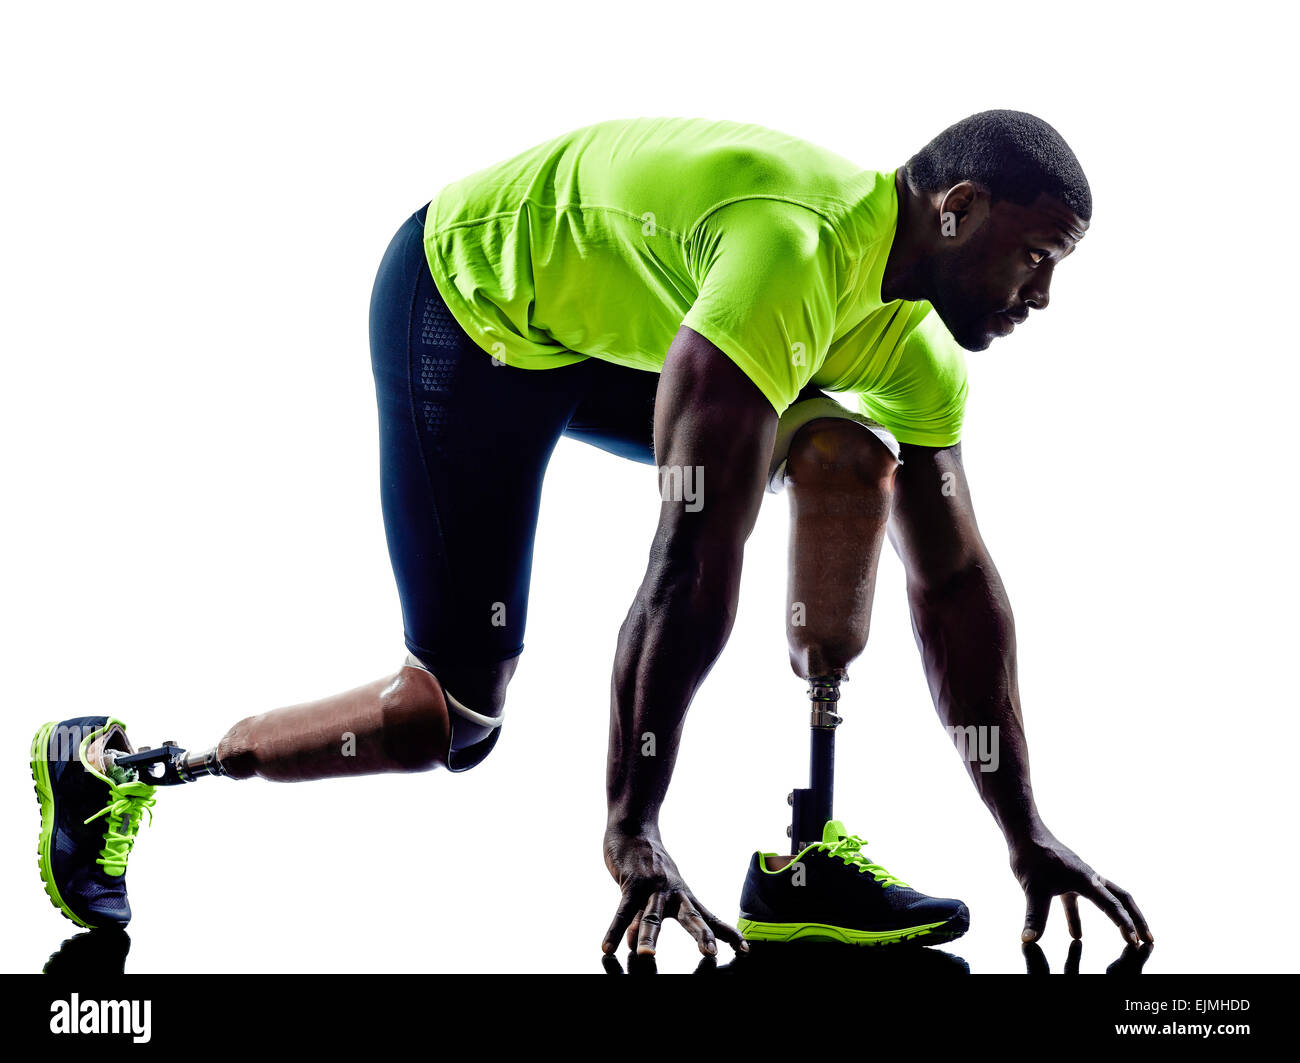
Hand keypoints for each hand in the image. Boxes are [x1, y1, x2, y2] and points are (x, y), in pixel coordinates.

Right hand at [602, 827, 747, 957]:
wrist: (633, 830)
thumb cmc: (646, 866)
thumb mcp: (651, 895)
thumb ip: (644, 922)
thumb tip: (633, 945)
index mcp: (683, 895)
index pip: (709, 916)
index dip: (726, 933)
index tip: (744, 949)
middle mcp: (673, 891)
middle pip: (690, 915)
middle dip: (701, 934)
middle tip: (710, 952)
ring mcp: (652, 886)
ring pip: (652, 914)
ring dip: (649, 935)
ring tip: (647, 956)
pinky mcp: (631, 882)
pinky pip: (622, 909)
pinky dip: (615, 929)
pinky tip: (608, 947)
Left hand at [1010, 830, 1152, 946]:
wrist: (1023, 832)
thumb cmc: (1030, 856)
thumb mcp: (1032, 889)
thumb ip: (1034, 916)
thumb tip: (1028, 940)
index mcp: (1086, 879)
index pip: (1112, 905)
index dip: (1124, 924)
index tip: (1134, 943)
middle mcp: (1089, 877)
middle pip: (1122, 898)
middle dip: (1137, 919)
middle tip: (1149, 940)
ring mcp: (1079, 877)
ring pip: (1106, 898)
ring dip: (1117, 917)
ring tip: (1127, 938)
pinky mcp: (1066, 879)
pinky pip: (1079, 902)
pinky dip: (1079, 919)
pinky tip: (1075, 935)